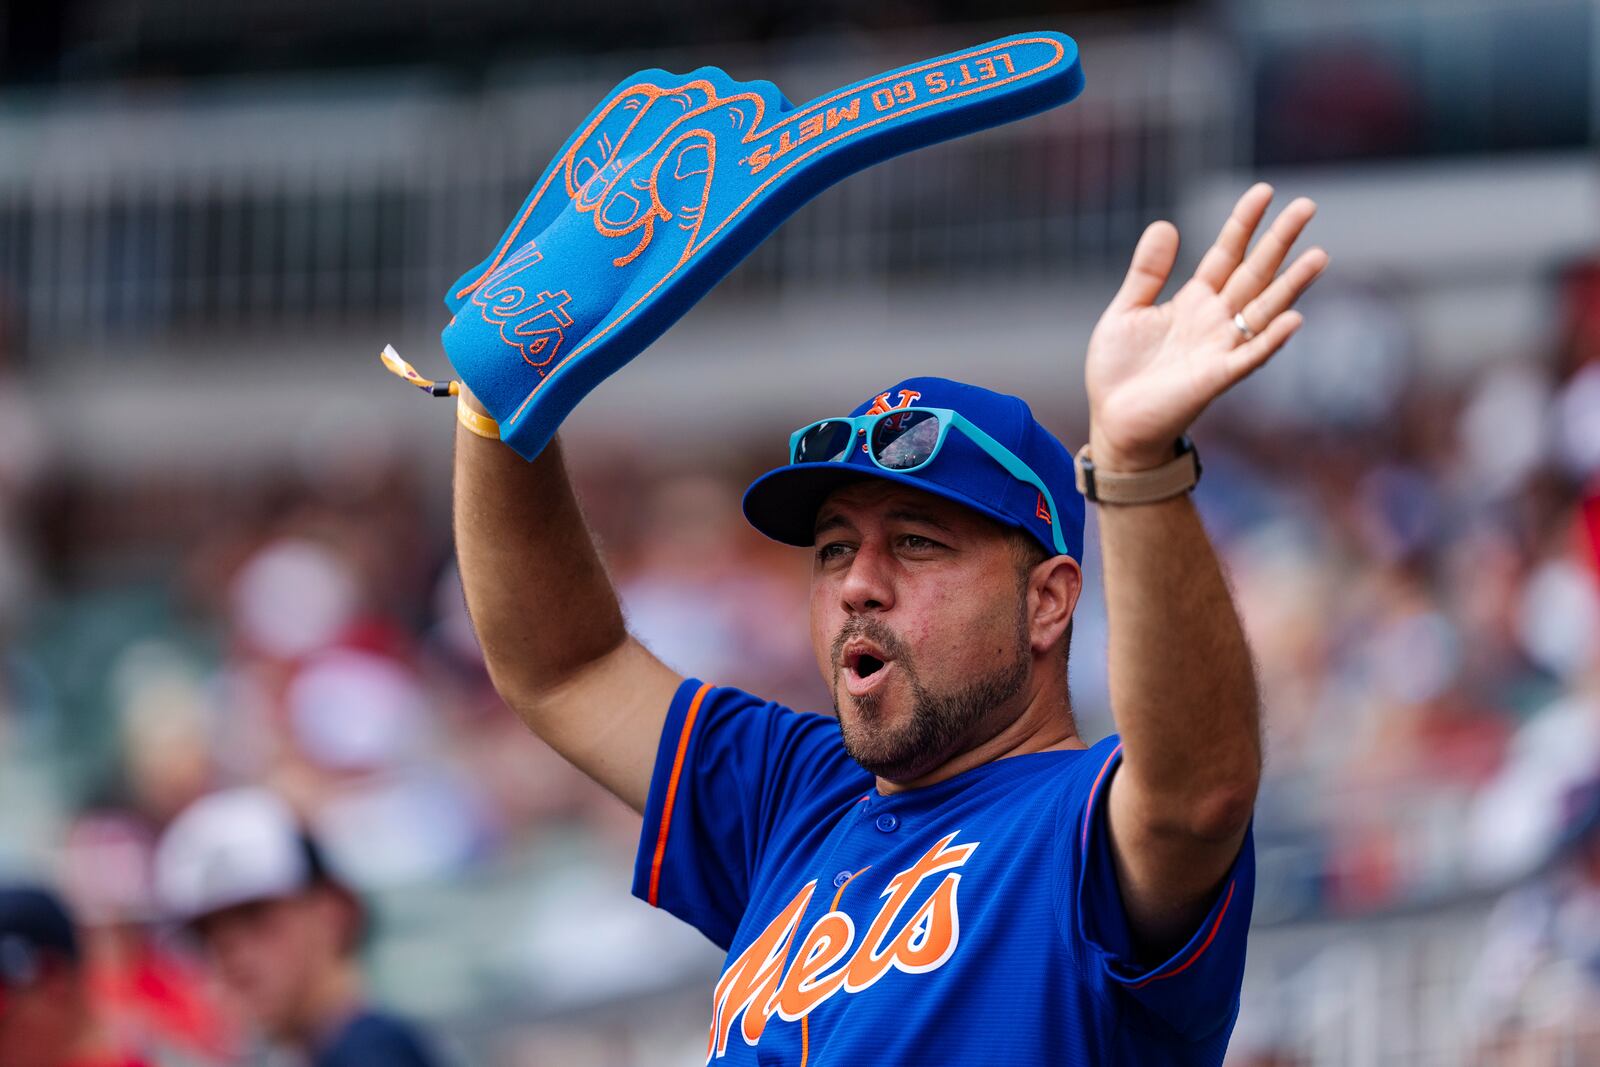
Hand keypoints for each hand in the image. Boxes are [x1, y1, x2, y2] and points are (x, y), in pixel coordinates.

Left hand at [1084, 184, 1327, 470]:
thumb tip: (1165, 223)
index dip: (1244, 223)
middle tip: (1307, 205)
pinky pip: (1249, 357)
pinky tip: (1293, 319)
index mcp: (1194, 301)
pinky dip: (1270, 340)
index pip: (1226, 254)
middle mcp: (1215, 321)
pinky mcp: (1215, 379)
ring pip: (1264, 310)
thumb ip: (1147, 272)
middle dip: (1279, 240)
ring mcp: (1220, 349)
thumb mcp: (1126, 311)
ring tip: (1319, 255)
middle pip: (1255, 273)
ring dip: (1292, 285)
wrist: (1114, 421)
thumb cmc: (1120, 370)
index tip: (1265, 190)